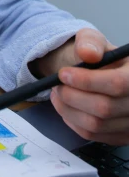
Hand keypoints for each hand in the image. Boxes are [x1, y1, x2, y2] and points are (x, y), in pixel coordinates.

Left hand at [48, 29, 128, 144]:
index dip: (87, 81)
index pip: (117, 83)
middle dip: (72, 96)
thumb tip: (87, 52)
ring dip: (68, 109)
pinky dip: (72, 121)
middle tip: (56, 85)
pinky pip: (92, 135)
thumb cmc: (96, 56)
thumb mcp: (92, 40)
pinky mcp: (121, 136)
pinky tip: (66, 107)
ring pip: (96, 125)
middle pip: (104, 108)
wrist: (95, 73)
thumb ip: (89, 42)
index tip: (63, 74)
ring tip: (57, 94)